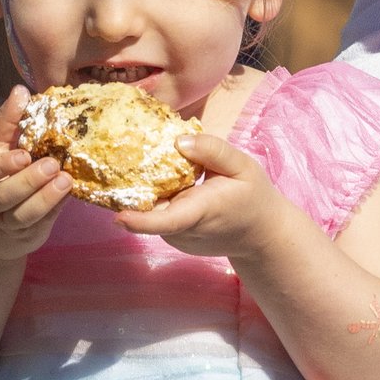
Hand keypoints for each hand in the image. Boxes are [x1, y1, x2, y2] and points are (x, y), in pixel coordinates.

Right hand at [0, 87, 71, 261]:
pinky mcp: (24, 238)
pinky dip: (54, 211)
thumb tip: (21, 90)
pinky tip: (69, 195)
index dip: (2, 166)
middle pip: (4, 196)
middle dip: (29, 182)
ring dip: (45, 200)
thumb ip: (7, 122)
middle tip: (54, 165)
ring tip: (67, 180)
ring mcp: (4, 224)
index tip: (24, 155)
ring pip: (22, 216)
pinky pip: (39, 226)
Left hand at [132, 129, 286, 264]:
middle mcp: (184, 230)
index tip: (119, 216)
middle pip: (150, 211)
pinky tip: (164, 180)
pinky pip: (158, 214)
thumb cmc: (253, 197)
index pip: (169, 221)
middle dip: (132, 188)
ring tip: (146, 164)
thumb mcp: (243, 166)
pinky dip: (157, 197)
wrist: (261, 235)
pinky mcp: (174, 239)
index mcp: (202, 211)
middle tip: (117, 155)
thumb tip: (177, 141)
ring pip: (152, 211)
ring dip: (147, 190)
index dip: (142, 221)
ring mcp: (178, 238)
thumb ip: (213, 151)